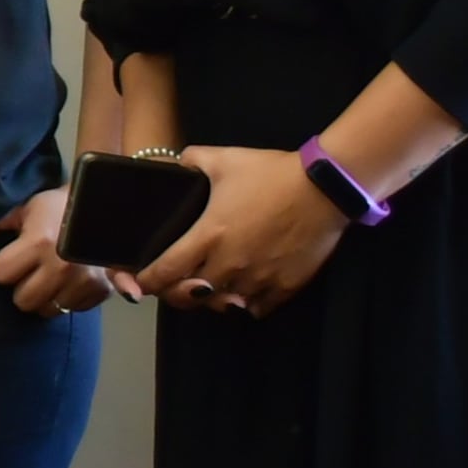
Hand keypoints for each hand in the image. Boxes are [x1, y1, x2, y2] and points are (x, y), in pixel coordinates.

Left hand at [0, 188, 111, 317]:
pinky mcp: (101, 290)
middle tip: (31, 272)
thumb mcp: (27, 208)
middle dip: (23, 287)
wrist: (103, 206)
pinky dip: (69, 299)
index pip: (1, 273)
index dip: (3, 266)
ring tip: (50, 277)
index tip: (12, 258)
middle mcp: (61, 265)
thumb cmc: (59, 207)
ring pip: (48, 310)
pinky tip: (70, 281)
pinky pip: (73, 309)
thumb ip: (1, 224)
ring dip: (46, 297)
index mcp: (39, 242)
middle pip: (23, 300)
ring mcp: (83, 280)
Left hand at [138, 146, 349, 316]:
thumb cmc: (271, 172)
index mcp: (208, 236)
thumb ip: (193, 160)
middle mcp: (228, 265)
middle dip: (178, 291)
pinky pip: (257, 308)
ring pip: (224, 305)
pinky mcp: (285, 287)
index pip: (165, 271)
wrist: (325, 187)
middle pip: (190, 295)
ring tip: (214, 285)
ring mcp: (258, 279)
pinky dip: (248, 303)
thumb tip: (177, 161)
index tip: (142, 281)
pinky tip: (247, 290)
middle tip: (179, 283)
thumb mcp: (225, 158)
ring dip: (215, 298)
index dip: (148, 280)